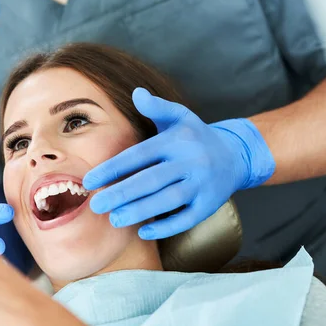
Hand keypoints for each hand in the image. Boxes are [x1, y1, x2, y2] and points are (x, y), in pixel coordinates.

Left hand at [84, 87, 274, 239]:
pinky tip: (144, 232)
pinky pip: (187, 219)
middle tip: (96, 205)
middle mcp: (191, 161)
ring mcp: (202, 184)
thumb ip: (156, 107)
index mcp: (177, 140)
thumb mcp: (179, 116)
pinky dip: (166, 227)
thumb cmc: (196, 136)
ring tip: (114, 219)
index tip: (89, 181)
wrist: (236, 155)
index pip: (140, 155)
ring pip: (169, 200)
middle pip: (152, 180)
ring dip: (140, 211)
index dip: (113, 168)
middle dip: (122, 193)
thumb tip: (136, 93)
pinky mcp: (209, 204)